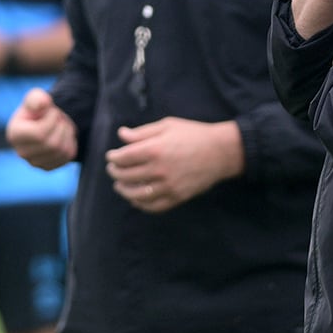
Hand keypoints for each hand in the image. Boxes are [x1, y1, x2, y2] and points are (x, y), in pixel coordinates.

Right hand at [7, 88, 77, 169]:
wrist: (42, 121)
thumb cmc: (37, 109)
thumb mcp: (35, 98)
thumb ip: (37, 98)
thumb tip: (42, 103)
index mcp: (15, 135)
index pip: (40, 134)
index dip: (52, 120)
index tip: (52, 111)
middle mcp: (22, 152)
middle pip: (52, 144)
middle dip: (61, 126)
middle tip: (59, 118)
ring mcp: (34, 162)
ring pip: (61, 151)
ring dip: (68, 134)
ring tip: (62, 125)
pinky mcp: (47, 167)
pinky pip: (67, 157)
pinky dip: (71, 143)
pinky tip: (64, 135)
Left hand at [106, 118, 243, 213]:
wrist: (221, 152)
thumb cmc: (193, 134)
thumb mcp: (167, 126)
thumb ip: (142, 132)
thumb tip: (121, 135)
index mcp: (155, 149)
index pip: (124, 158)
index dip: (114, 158)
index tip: (111, 156)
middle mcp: (159, 170)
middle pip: (127, 176)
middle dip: (115, 172)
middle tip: (112, 169)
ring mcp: (168, 186)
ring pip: (136, 194)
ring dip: (124, 190)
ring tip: (119, 185)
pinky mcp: (177, 197)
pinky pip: (153, 206)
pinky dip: (141, 204)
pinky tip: (136, 198)